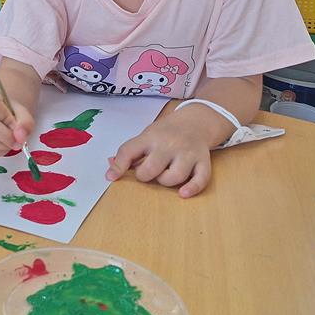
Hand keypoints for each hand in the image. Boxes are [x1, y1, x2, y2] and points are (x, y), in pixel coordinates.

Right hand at [0, 87, 34, 157]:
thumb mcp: (22, 111)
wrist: (4, 115)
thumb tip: (20, 136)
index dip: (7, 119)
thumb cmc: (10, 111)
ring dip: (2, 145)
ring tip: (11, 142)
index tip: (16, 125)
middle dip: (6, 136)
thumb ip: (25, 122)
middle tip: (17, 140)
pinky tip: (3, 145)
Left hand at [106, 108, 227, 197]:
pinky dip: (192, 188)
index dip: (118, 166)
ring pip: (175, 176)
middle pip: (152, 168)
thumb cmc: (165, 133)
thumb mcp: (145, 136)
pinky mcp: (203, 161)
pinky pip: (201, 178)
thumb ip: (129, 154)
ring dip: (166, 182)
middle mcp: (169, 144)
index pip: (129, 150)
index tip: (112, 178)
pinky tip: (183, 193)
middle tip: (147, 173)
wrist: (195, 121)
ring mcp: (188, 152)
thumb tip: (110, 173)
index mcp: (150, 137)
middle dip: (145, 176)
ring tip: (165, 175)